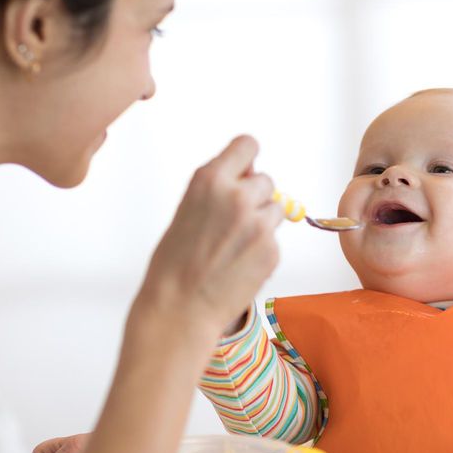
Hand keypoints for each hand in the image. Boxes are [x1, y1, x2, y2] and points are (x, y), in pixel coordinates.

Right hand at [130, 135, 283, 358]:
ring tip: (235, 246)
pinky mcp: (272, 249)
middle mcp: (237, 196)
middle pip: (266, 180)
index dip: (248, 161)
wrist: (180, 307)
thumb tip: (248, 177)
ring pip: (277, 208)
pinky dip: (263, 249)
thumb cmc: (175, 262)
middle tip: (233, 224)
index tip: (246, 171)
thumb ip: (219, 190)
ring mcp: (258, 223)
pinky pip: (275, 239)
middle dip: (256, 197)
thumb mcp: (189, 209)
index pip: (247, 145)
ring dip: (263, 222)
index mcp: (210, 179)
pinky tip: (239, 264)